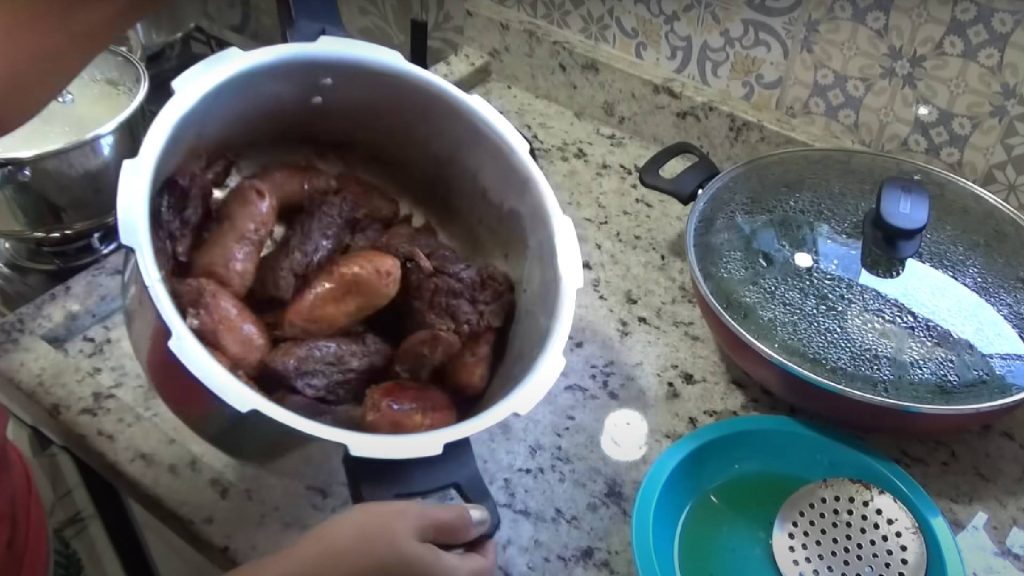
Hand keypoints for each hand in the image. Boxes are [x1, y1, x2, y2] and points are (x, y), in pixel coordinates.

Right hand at [230, 501, 496, 575]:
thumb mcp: (408, 518)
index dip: (484, 538)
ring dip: (438, 557)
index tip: (468, 516)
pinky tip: (396, 550)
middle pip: (464, 574)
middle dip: (460, 548)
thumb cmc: (360, 543)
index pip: (487, 564)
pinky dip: (416, 566)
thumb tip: (485, 519)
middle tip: (443, 521)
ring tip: (419, 532)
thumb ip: (450, 519)